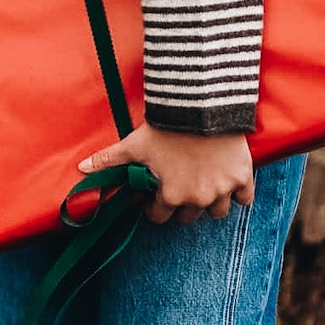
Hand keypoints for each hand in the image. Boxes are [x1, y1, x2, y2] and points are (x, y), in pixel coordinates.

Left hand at [79, 122, 254, 226]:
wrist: (200, 107)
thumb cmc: (164, 128)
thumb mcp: (133, 145)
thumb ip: (107, 160)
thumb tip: (80, 168)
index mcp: (170, 196)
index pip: (159, 216)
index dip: (153, 206)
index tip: (154, 195)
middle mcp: (197, 199)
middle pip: (188, 217)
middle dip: (181, 205)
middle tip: (179, 187)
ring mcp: (222, 191)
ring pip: (217, 212)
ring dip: (210, 203)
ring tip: (203, 187)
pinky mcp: (242, 178)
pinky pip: (245, 199)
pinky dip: (239, 194)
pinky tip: (229, 183)